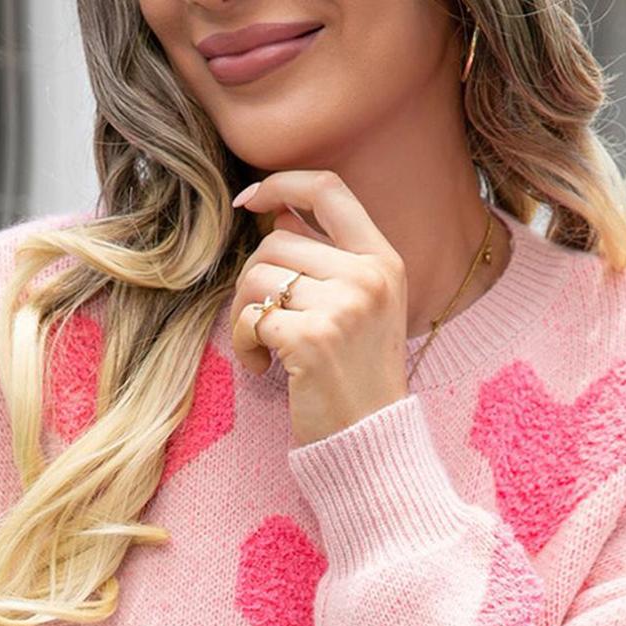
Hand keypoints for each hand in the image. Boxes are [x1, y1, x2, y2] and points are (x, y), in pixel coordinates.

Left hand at [229, 169, 410, 447]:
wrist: (371, 442)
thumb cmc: (359, 379)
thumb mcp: (364, 310)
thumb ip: (331, 261)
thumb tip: (278, 216)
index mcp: (383, 260)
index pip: (329, 189)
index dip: (282, 183)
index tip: (249, 199)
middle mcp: (367, 276)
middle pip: (276, 242)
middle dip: (253, 282)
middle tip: (258, 322)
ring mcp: (343, 306)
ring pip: (257, 277)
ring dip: (242, 314)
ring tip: (259, 347)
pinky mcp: (312, 339)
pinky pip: (251, 318)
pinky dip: (242, 342)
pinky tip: (261, 367)